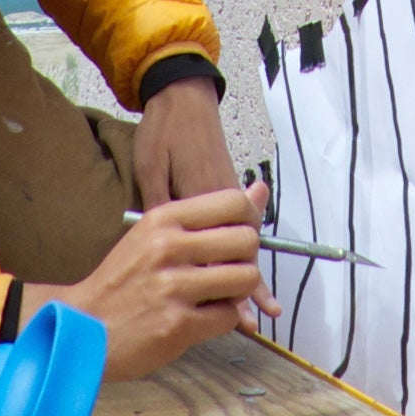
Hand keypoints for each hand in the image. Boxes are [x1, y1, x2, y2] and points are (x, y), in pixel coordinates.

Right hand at [22, 182, 281, 380]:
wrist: (84, 327)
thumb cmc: (122, 280)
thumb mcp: (154, 235)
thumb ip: (206, 215)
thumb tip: (260, 189)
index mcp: (162, 218)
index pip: (233, 203)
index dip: (247, 221)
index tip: (236, 237)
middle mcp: (169, 246)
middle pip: (247, 240)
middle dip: (246, 259)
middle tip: (226, 271)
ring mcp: (174, 286)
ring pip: (246, 279)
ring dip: (238, 291)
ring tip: (215, 296)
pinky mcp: (180, 324)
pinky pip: (230, 316)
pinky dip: (222, 320)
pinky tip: (200, 318)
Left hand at [133, 76, 272, 324]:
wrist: (183, 94)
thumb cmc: (163, 130)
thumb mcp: (151, 167)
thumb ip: (162, 206)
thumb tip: (169, 246)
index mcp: (202, 196)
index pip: (219, 250)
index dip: (226, 284)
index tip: (232, 314)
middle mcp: (222, 199)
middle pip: (237, 252)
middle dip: (245, 287)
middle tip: (251, 322)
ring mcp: (227, 192)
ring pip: (241, 241)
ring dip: (249, 273)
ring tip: (263, 308)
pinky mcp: (226, 185)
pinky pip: (238, 226)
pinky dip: (243, 249)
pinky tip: (247, 266)